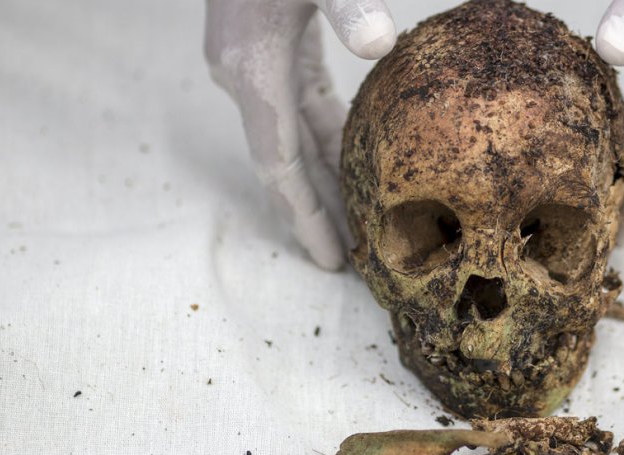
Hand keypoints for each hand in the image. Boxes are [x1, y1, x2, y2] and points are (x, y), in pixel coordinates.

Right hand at [204, 0, 395, 269]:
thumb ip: (346, 3)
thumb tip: (379, 41)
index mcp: (252, 72)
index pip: (280, 167)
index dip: (306, 216)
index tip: (330, 260)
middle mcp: (244, 77)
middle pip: (283, 163)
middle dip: (316, 210)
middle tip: (352, 259)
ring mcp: (249, 64)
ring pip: (290, 138)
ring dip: (321, 177)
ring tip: (355, 219)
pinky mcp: (265, 49)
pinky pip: (296, 109)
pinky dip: (321, 138)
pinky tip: (350, 154)